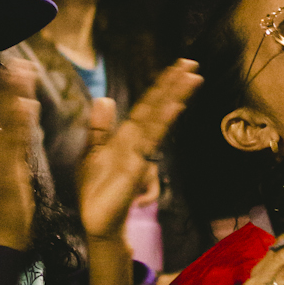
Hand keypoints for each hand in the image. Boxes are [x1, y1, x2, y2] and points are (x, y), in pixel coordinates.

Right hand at [0, 63, 38, 251]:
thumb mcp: (1, 168)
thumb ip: (13, 140)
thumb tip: (25, 108)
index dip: (0, 88)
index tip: (9, 64)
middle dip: (6, 86)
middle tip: (19, 60)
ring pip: (4, 124)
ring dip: (14, 97)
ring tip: (24, 71)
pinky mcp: (6, 175)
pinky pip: (14, 146)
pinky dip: (19, 125)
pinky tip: (27, 104)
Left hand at [78, 62, 200, 244]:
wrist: (97, 219)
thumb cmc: (97, 189)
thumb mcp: (92, 151)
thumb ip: (99, 126)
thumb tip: (105, 98)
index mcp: (127, 135)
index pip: (147, 105)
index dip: (161, 86)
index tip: (177, 67)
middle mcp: (138, 140)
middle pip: (158, 107)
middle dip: (174, 85)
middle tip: (191, 64)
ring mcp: (141, 152)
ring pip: (160, 118)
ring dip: (175, 97)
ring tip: (191, 78)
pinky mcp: (137, 165)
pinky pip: (151, 140)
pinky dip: (162, 122)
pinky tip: (173, 108)